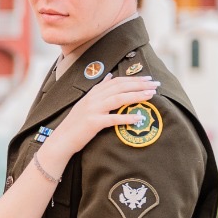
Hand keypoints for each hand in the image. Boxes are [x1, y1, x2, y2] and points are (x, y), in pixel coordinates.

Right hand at [46, 75, 160, 167]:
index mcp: (93, 93)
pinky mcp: (93, 123)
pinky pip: (113, 119)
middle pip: (120, 87)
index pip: (116, 81)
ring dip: (136, 96)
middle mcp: (93, 98)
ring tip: (151, 95)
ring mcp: (93, 110)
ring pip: (118, 98)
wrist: (61, 140)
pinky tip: (139, 118)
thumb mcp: (86, 103)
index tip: (148, 78)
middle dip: (139, 84)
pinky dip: (127, 118)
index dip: (133, 79)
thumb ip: (98, 90)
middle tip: (155, 84)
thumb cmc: (76, 124)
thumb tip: (109, 77)